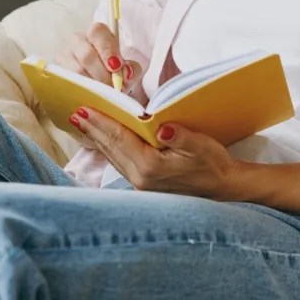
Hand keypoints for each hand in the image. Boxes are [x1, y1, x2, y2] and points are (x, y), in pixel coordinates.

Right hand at [52, 22, 143, 89]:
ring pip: (75, 71)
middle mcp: (76, 41)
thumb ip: (132, 70)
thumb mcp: (128, 70)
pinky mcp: (55, 73)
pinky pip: (66, 83)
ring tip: (104, 96)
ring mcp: (63, 56)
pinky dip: (80, 92)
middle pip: (86, 54)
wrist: (104, 87)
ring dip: (92, 85)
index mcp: (96, 34)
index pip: (97, 32)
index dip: (107, 49)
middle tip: (113, 89)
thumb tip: (126, 73)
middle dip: (102, 74)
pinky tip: (90, 99)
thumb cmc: (115, 74)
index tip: (116, 67)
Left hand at [70, 107, 241, 200]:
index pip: (120, 139)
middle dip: (92, 129)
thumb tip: (162, 128)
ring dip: (98, 138)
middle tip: (75, 111)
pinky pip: (119, 162)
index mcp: (152, 166)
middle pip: (111, 148)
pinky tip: (103, 139)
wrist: (224, 190)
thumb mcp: (201, 146)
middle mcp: (141, 177)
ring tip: (83, 122)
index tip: (84, 109)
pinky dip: (109, 148)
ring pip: (112, 156)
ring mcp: (140, 183)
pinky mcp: (143, 184)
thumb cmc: (213, 165)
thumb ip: (181, 137)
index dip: (101, 122)